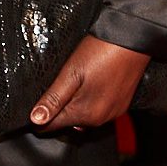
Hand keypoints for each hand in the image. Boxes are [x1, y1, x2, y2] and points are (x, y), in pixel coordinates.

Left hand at [29, 35, 150, 130]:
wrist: (131, 39)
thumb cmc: (101, 52)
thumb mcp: (70, 73)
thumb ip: (53, 99)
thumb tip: (36, 120)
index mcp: (86, 114)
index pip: (52, 126)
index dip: (39, 116)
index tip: (35, 103)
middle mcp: (101, 118)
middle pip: (68, 122)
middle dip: (56, 109)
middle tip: (55, 85)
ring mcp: (113, 112)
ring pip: (82, 116)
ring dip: (73, 105)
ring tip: (71, 82)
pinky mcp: (121, 105)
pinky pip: (97, 110)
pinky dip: (88, 101)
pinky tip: (87, 84)